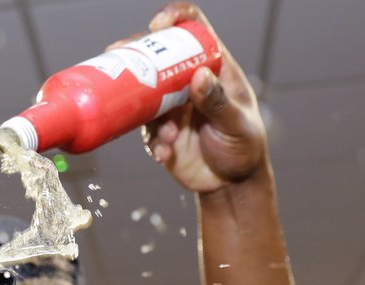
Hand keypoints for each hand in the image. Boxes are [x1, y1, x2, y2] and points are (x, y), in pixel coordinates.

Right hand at [141, 3, 268, 191]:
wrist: (231, 185)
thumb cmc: (245, 147)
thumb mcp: (238, 125)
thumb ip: (219, 103)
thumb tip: (198, 76)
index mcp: (214, 67)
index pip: (194, 29)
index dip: (175, 18)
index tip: (158, 26)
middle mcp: (188, 81)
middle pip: (157, 55)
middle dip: (136, 57)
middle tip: (120, 61)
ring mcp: (171, 106)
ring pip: (145, 95)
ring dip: (148, 113)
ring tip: (168, 135)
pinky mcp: (159, 131)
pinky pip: (145, 130)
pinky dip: (153, 141)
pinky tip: (165, 153)